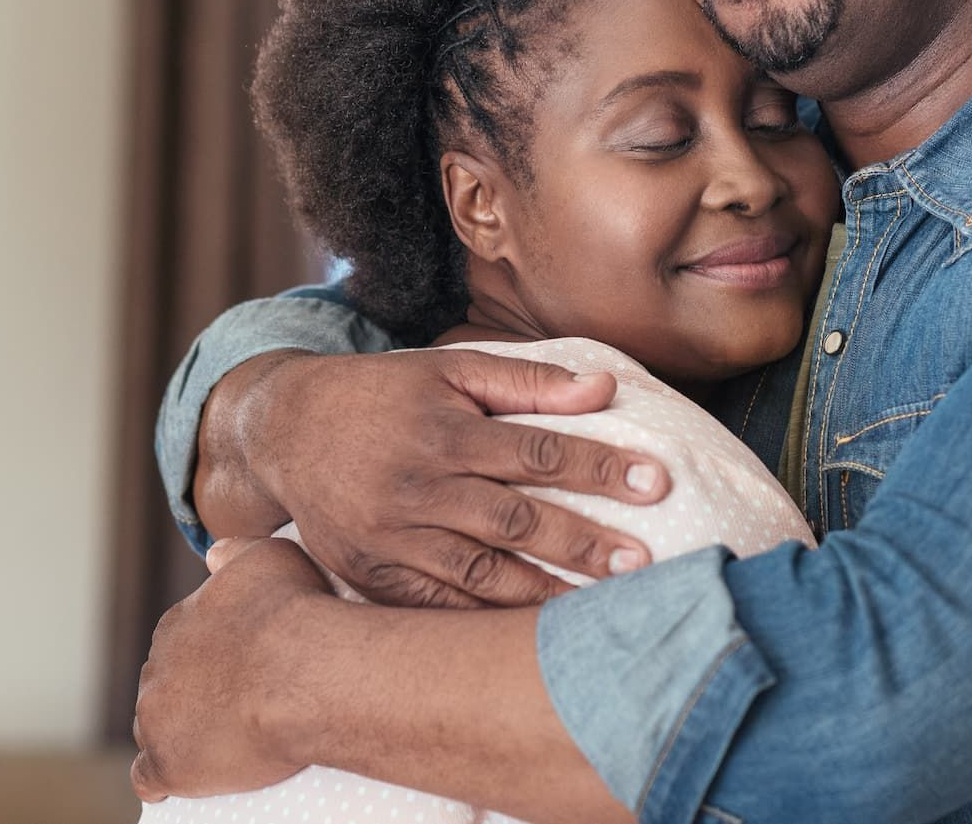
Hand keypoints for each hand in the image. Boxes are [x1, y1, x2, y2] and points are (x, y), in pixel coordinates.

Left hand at [131, 538, 326, 801]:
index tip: (237, 660)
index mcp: (178, 623)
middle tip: (236, 698)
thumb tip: (214, 552)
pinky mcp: (167, 763)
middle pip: (166, 684)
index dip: (209, 652)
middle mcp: (157, 667)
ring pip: (156, 728)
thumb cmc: (295, 611)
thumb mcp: (269, 557)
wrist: (304, 668)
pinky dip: (164, 778)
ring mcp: (157, 717)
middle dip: (192, 691)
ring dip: (180, 731)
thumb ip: (235, 553)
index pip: (180, 640)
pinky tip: (183, 776)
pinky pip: (148, 777)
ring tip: (220, 736)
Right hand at [197, 348, 669, 607]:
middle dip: (583, 542)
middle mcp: (417, 487)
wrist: (284, 429)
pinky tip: (525, 635)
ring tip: (598, 611)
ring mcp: (390, 538)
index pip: (538, 452)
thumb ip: (530, 381)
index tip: (655, 482)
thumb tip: (606, 387)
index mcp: (444, 430)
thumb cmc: (384, 393)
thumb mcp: (451, 368)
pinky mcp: (369, 576)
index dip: (599, 467)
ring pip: (478, 575)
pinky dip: (480, 623)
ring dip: (543, 594)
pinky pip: (433, 607)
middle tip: (642, 562)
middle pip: (515, 520)